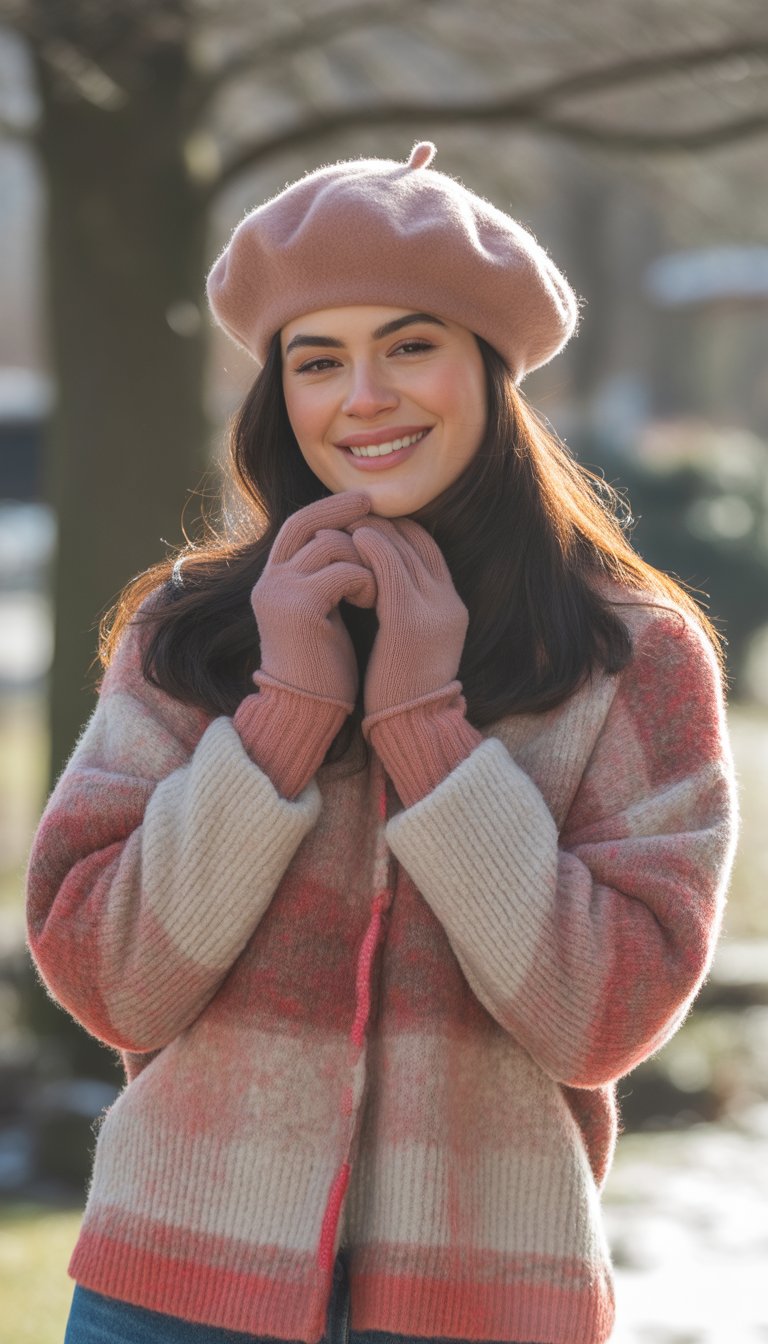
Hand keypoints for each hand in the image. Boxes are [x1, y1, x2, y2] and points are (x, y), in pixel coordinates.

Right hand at [250, 491, 374, 708]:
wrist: (306, 710)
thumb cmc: (322, 667)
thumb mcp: (322, 612)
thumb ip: (326, 578)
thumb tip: (355, 540)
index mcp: (274, 580)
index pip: (299, 525)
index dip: (329, 508)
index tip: (362, 499)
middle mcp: (270, 581)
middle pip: (308, 523)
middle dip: (344, 511)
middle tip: (376, 506)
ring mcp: (281, 592)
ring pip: (333, 545)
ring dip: (365, 560)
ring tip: (379, 590)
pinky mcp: (299, 607)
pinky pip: (345, 571)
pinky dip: (367, 581)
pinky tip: (373, 602)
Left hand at [345, 515, 468, 718]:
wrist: (414, 726)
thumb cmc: (402, 690)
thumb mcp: (414, 642)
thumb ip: (406, 609)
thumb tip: (378, 584)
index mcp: (451, 606)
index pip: (427, 548)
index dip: (397, 529)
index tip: (367, 522)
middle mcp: (447, 601)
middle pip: (416, 540)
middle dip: (382, 522)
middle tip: (350, 512)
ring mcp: (432, 607)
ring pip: (401, 548)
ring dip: (371, 528)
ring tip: (343, 521)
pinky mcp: (408, 617)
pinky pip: (388, 566)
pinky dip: (369, 546)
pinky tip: (350, 539)